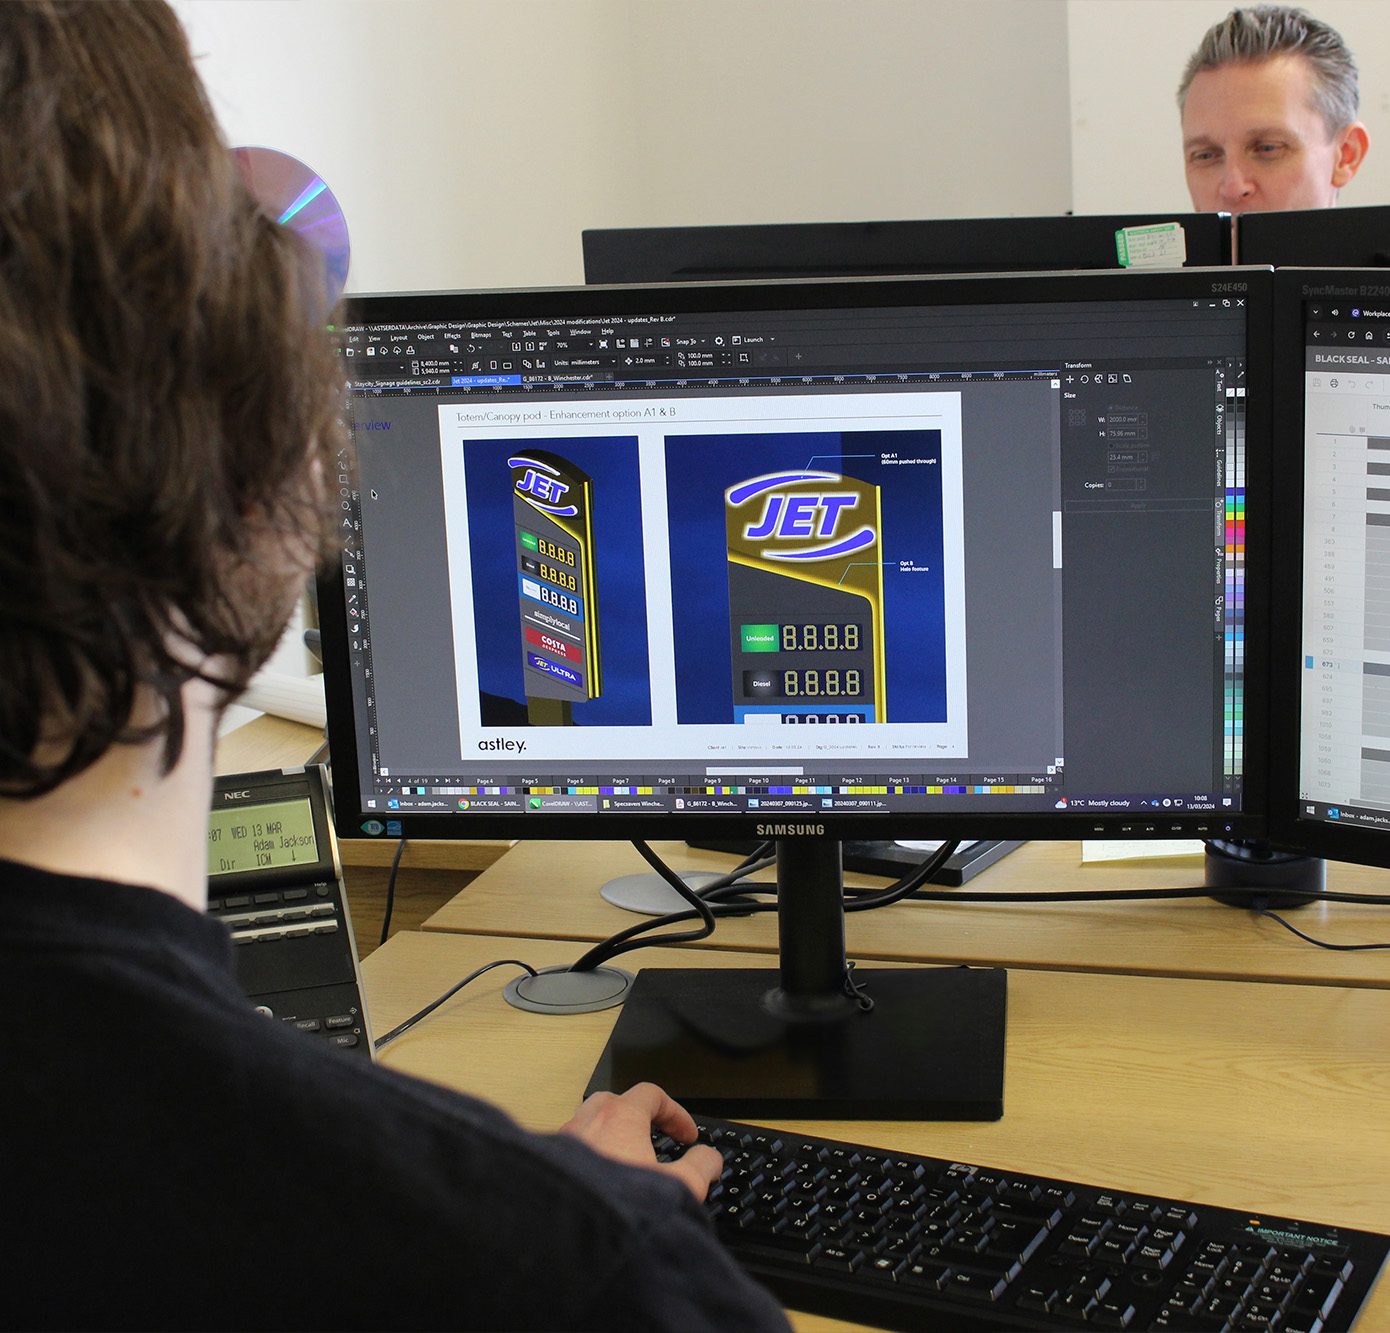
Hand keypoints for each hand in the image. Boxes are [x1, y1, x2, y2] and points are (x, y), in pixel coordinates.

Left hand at [559, 1082, 723, 1202]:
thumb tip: (709, 1160)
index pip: (651, 1095)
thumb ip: (701, 1167)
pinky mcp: (550, 1169)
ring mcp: (563, 1145)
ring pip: (588, 1125)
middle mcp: (587, 1123)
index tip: (687, 1135)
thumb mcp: (681, 1187)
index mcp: (619, 1117)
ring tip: (627, 1163)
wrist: (573, 1241)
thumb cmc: (623, 1208)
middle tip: (654, 1138)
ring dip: (610, 1137)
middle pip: (615, 1102)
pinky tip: (602, 1186)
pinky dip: (590, 1159)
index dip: (675, 1112)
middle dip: (638, 1117)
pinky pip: (572, 1153)